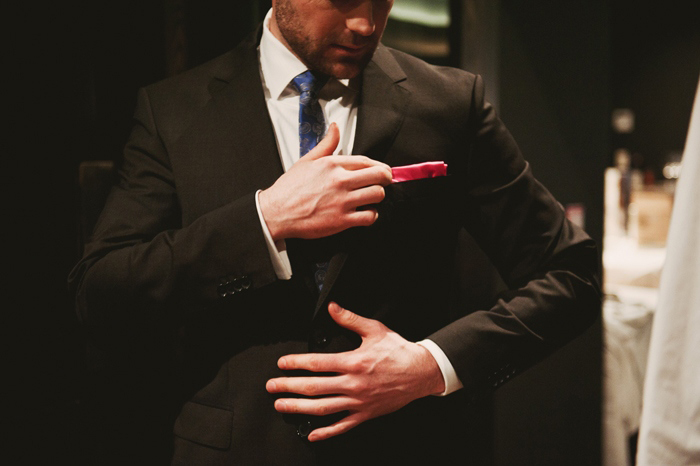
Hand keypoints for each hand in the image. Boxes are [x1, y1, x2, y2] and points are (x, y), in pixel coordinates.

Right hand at [258, 123, 392, 239]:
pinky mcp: (342, 220)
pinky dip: (371, 215)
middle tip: (383, 182)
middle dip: (385, 179)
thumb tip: (335, 128)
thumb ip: (326, 144)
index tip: (383, 171)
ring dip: (377, 197)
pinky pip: (369, 216)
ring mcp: (342, 201)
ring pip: (377, 195)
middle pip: (379, 176)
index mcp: (333, 164)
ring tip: (371, 198)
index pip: (367, 161)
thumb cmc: (290, 189)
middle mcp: (340, 181)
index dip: (380, 166)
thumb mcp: (307, 160)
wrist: (276, 211)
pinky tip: (364, 213)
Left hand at [266, 302, 444, 441]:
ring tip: (282, 406)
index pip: (317, 363)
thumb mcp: (374, 329)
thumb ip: (350, 319)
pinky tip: (312, 433)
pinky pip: (342, 426)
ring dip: (299, 408)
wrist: (421, 372)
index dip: (296, 363)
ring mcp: (358, 401)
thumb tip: (332, 308)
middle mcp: (353, 384)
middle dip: (289, 387)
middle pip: (314, 387)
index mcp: (354, 362)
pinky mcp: (365, 414)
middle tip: (272, 386)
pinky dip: (326, 432)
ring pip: (323, 408)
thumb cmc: (399, 351)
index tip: (282, 363)